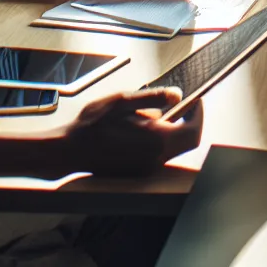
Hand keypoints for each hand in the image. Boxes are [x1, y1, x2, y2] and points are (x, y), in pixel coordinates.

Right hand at [62, 87, 202, 173]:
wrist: (68, 151)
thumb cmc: (92, 125)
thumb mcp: (122, 101)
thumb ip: (154, 98)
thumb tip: (178, 94)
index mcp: (156, 141)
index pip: (194, 132)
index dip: (198, 115)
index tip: (194, 100)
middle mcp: (155, 159)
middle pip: (186, 142)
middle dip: (187, 122)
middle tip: (180, 105)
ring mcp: (146, 168)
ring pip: (172, 149)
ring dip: (171, 131)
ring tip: (153, 113)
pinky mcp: (137, 172)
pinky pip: (158, 155)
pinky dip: (158, 140)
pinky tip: (140, 127)